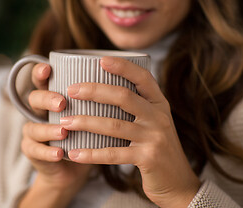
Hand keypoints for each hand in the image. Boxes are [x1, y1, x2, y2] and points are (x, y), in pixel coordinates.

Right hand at [20, 63, 92, 206]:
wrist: (74, 169)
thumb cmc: (88, 135)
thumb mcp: (94, 115)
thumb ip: (102, 100)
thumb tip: (126, 80)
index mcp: (53, 97)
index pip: (42, 80)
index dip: (40, 72)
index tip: (49, 68)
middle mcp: (40, 111)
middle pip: (34, 98)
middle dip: (47, 99)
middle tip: (62, 103)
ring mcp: (34, 132)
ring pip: (33, 126)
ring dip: (48, 128)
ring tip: (63, 131)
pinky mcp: (33, 151)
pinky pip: (35, 150)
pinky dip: (48, 152)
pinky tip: (59, 153)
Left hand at [60, 57, 200, 207]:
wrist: (178, 182)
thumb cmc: (156, 147)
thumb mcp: (152, 122)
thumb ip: (136, 106)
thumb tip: (101, 89)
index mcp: (159, 103)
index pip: (143, 77)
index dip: (123, 66)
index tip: (101, 60)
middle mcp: (159, 117)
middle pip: (124, 96)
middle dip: (94, 91)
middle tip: (71, 91)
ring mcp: (155, 137)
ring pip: (114, 125)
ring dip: (86, 122)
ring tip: (64, 122)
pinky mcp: (148, 158)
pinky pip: (113, 154)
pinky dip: (91, 154)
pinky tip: (74, 153)